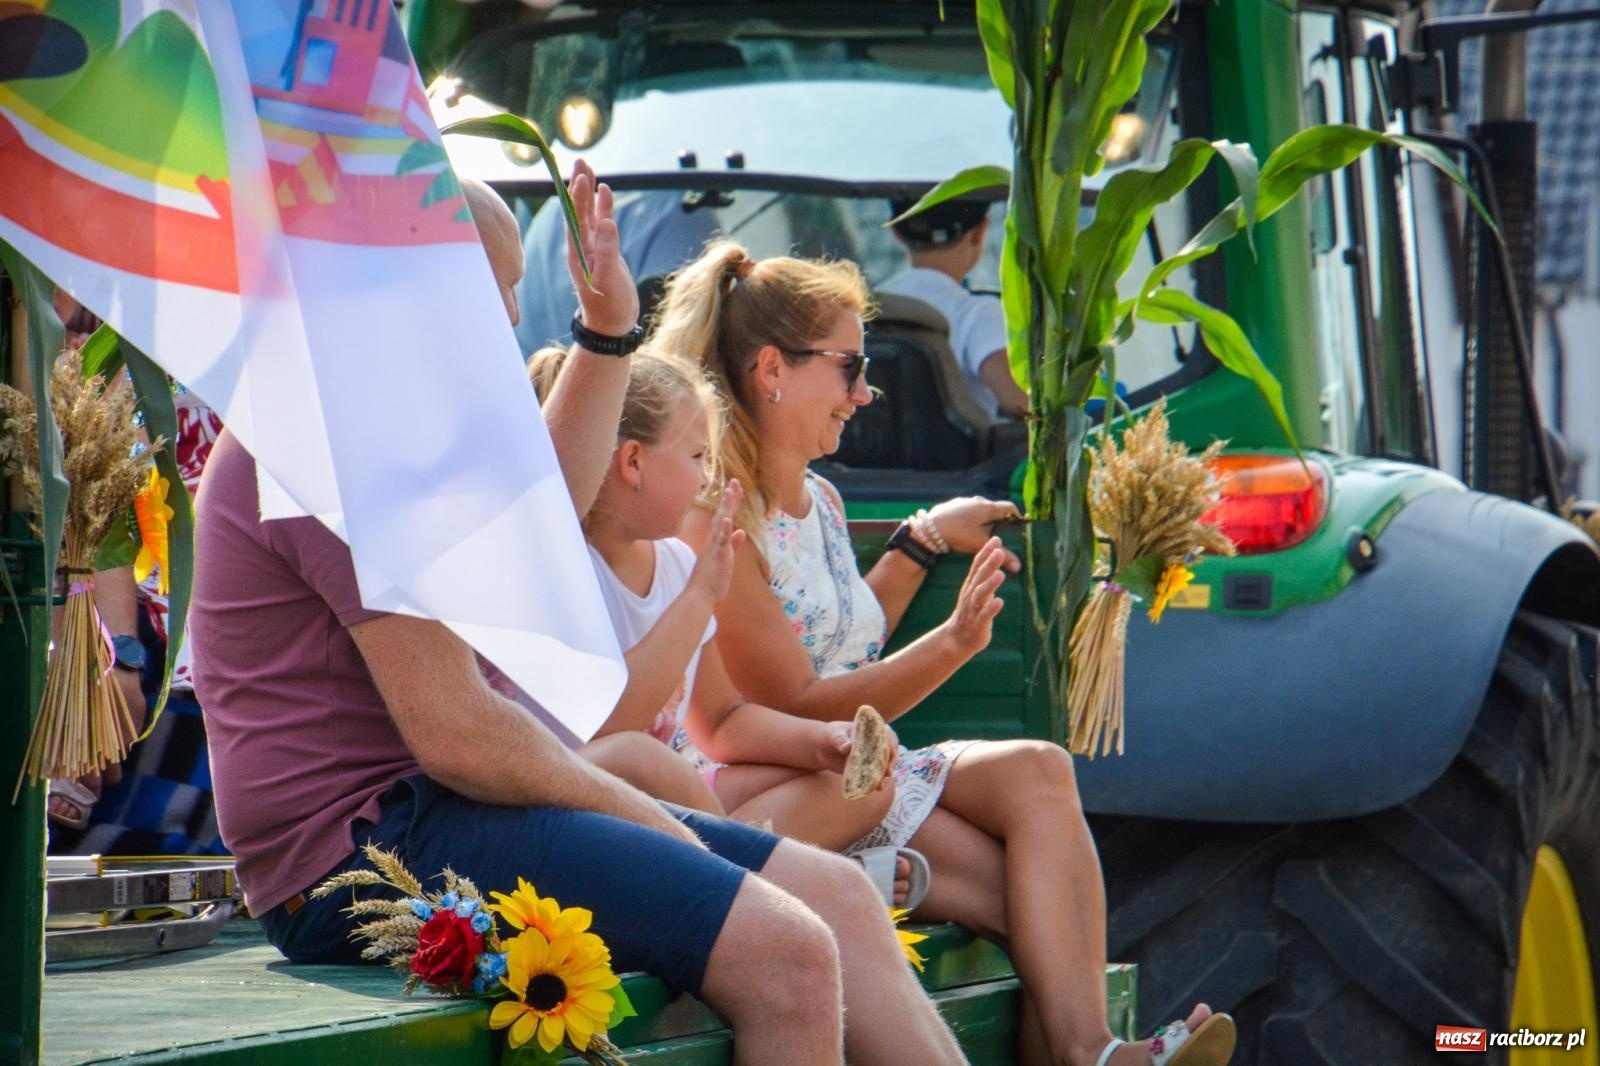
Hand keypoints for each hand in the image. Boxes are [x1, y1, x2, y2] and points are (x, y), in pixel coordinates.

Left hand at [565, 159, 638, 337]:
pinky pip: (601, 223)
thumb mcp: (609, 280)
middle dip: (579, 185)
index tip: (581, 176)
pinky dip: (602, 207)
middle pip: (577, 209)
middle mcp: (581, 246)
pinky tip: (605, 192)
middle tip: (580, 160)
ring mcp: (592, 248)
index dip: (577, 196)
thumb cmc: (609, 306)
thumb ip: (608, 251)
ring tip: (588, 168)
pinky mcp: (604, 251)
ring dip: (588, 191)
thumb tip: (607, 222)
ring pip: (588, 213)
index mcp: (578, 252)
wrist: (611, 325)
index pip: (575, 217)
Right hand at [685, 480, 745, 607]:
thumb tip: (741, 532)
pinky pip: (721, 543)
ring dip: (726, 508)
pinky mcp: (718, 558)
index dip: (730, 503)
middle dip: (729, 498)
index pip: (723, 518)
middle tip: (735, 481)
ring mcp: (714, 548)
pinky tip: (727, 520)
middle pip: (722, 515)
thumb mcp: (724, 559)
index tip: (735, 488)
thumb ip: (732, 545)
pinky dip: (724, 531)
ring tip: (731, 491)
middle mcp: (713, 541)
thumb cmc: (710, 580)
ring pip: (720, 524)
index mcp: (715, 541)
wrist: (698, 597)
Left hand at [823, 719, 897, 783]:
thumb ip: (840, 740)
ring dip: (885, 775)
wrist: (822, 748)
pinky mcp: (865, 769)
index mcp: (871, 731)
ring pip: (885, 766)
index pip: (887, 735)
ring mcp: (871, 758)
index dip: (891, 743)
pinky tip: (876, 788)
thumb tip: (847, 747)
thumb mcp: (834, 735)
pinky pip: (875, 776)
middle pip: (890, 752)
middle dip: (891, 762)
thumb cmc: (830, 736)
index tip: (890, 752)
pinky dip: (877, 782)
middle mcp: (875, 744)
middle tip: (888, 772)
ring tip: (881, 785)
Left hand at [925, 497, 1022, 569]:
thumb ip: (1002, 555)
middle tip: (1001, 533)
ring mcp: (964, 501)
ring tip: (983, 532)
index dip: (1016, 517)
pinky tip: (965, 528)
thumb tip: (1019, 567)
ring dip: (984, 517)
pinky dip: (970, 516)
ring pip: (980, 508)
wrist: (930, 528)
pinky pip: (967, 509)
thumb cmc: (959, 534)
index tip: (1018, 528)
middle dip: (1000, 519)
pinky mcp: (952, 504)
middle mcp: (978, 500)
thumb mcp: (981, 545)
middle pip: (995, 508)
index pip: (1010, 507)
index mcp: (989, 507)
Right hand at [942, 537, 1007, 655]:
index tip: (996, 539)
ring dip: (990, 585)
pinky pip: (984, 616)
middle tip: (999, 550)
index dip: (986, 552)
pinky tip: (1000, 601)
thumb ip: (986, 574)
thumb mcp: (978, 591)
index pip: (978, 566)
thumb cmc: (971, 613)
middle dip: (989, 564)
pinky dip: (991, 609)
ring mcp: (973, 610)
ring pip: (980, 595)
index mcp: (971, 586)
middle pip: (980, 577)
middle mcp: (971, 595)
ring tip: (1000, 574)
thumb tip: (998, 553)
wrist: (957, 639)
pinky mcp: (978, 625)